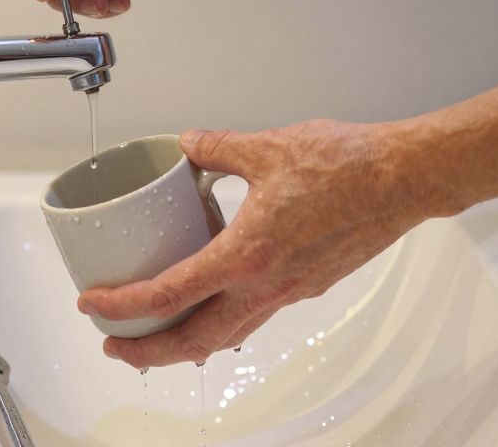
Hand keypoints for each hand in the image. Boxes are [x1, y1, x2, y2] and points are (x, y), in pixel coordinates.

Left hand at [75, 121, 430, 367]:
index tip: (94, 305)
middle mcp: (266, 284)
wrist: (403, 180)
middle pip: (193, 340)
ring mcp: (289, 291)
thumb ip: (218, 147)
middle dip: (147, 352)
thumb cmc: (349, 167)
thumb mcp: (267, 147)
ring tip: (159, 333)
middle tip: (116, 347)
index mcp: (246, 255)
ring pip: (227, 335)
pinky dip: (225, 319)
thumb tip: (189, 145)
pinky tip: (218, 295)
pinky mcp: (308, 284)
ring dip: (186, 343)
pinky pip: (256, 315)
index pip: (167, 295)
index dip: (121, 306)